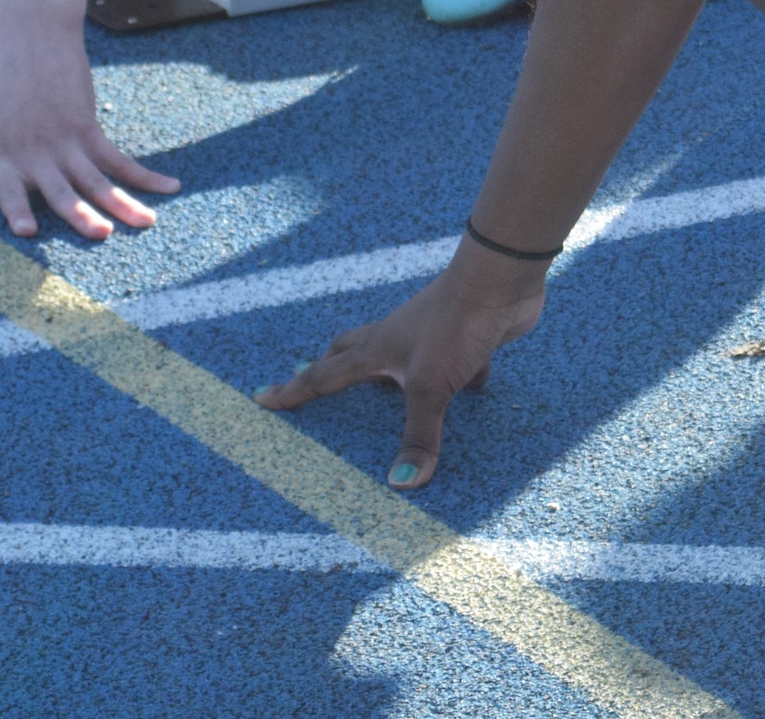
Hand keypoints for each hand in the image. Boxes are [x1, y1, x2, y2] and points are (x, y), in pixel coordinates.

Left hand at [0, 17, 175, 238]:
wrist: (32, 31)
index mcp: (0, 152)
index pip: (8, 189)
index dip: (18, 208)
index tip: (27, 232)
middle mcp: (34, 151)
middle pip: (62, 190)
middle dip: (83, 215)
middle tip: (103, 234)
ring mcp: (65, 139)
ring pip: (98, 180)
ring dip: (124, 203)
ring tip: (146, 223)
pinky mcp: (89, 125)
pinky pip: (120, 158)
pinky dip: (146, 175)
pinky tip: (170, 187)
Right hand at [256, 242, 550, 487]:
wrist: (501, 279)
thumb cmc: (456, 325)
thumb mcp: (431, 386)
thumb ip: (418, 435)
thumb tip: (402, 485)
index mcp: (377, 349)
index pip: (324, 374)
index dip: (294, 390)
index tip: (263, 399)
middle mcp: (398, 338)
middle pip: (354, 353)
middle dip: (331, 368)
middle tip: (312, 381)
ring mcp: (432, 335)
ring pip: (403, 359)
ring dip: (392, 376)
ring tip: (386, 397)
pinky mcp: (467, 337)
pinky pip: (457, 362)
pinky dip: (460, 376)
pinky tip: (473, 392)